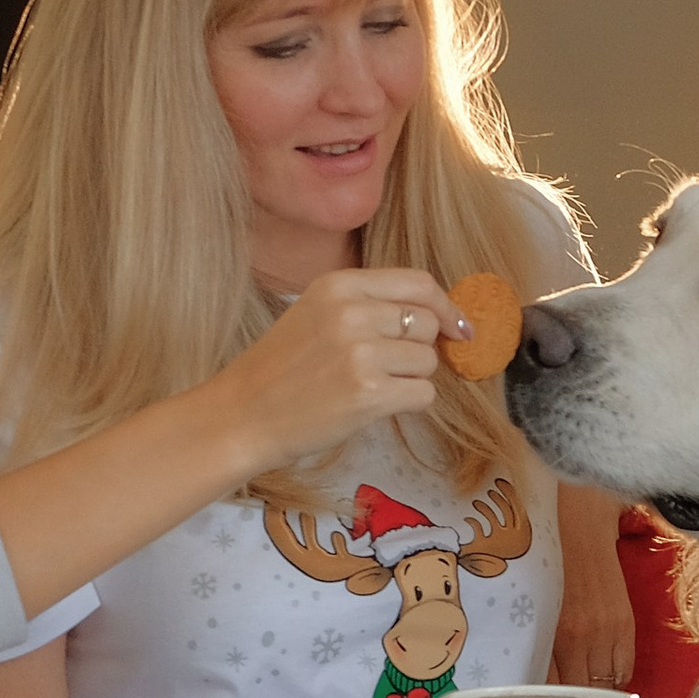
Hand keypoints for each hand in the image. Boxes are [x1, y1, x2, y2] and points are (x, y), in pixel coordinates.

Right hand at [204, 269, 470, 478]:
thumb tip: (444, 316)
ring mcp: (360, 353)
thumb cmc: (282, 368)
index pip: (418, 283)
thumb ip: (372, 306)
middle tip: (386, 367)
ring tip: (370, 385)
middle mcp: (351, 313)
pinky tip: (374, 405)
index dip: (444, 306)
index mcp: (339, 285)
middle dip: (419, 348)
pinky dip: (408, 403)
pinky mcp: (368, 394)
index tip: (456, 326)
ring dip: (411, 378)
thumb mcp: (318, 313)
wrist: (242, 414)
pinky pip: (423, 394)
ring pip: (428, 361)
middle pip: (427, 322)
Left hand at [549, 485, 635, 687]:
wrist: (579, 523)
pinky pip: (625, 669)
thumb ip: (539, 644)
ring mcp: (608, 631)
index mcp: (554, 633)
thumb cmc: (550, 564)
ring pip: (606, 686)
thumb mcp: (538, 607)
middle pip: (581, 692)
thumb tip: (536, 680)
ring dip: (596, 695)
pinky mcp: (627, 625)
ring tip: (584, 697)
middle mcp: (583, 637)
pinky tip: (604, 678)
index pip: (552, 688)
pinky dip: (615, 680)